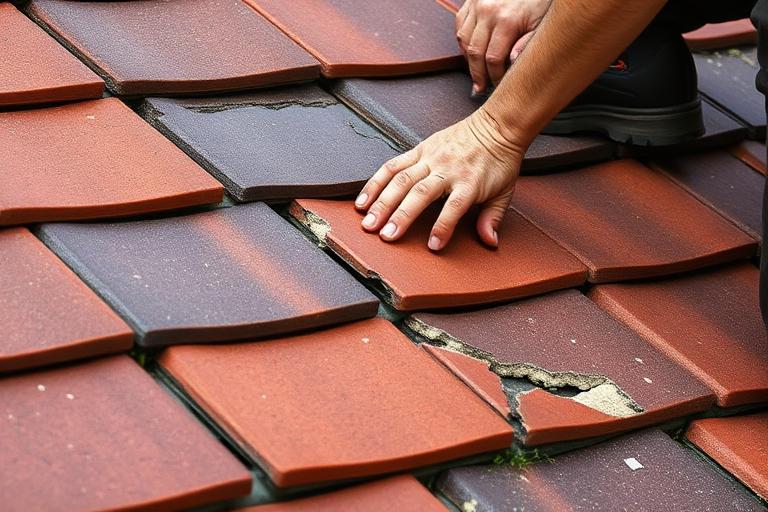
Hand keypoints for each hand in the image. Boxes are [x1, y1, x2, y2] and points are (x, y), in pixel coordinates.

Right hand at [354, 109, 523, 250]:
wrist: (497, 126)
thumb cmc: (499, 161)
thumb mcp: (504, 192)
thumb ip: (493, 218)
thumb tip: (490, 241)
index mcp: (469, 181)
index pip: (454, 207)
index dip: (443, 227)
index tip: (433, 246)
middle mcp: (447, 169)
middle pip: (420, 193)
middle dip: (400, 216)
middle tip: (385, 236)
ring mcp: (430, 157)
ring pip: (401, 180)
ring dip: (382, 202)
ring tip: (368, 222)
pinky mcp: (420, 149)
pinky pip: (393, 165)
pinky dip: (376, 182)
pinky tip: (363, 199)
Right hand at [456, 0, 551, 92]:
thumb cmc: (541, 0)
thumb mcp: (542, 23)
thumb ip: (527, 44)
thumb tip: (512, 62)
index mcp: (507, 20)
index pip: (493, 59)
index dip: (494, 77)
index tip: (498, 85)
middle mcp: (488, 11)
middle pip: (475, 52)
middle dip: (477, 74)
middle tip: (480, 88)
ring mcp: (477, 4)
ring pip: (464, 40)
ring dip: (468, 59)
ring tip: (477, 71)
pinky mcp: (472, 0)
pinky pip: (460, 25)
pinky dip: (464, 40)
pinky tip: (472, 50)